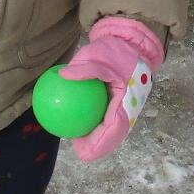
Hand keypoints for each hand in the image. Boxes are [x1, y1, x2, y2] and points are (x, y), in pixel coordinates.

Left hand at [58, 17, 163, 162]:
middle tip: (74, 144)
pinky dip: (93, 120)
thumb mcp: (99, 54)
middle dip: (96, 145)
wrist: (132, 44)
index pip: (115, 129)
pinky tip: (74, 117)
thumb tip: (62, 76)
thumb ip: (84, 67)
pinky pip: (106, 117)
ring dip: (95, 136)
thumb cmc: (116, 50)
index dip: (101, 144)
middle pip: (112, 136)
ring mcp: (125, 108)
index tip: (83, 149)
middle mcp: (128, 109)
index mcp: (128, 101)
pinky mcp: (119, 104)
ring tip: (73, 136)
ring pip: (110, 129)